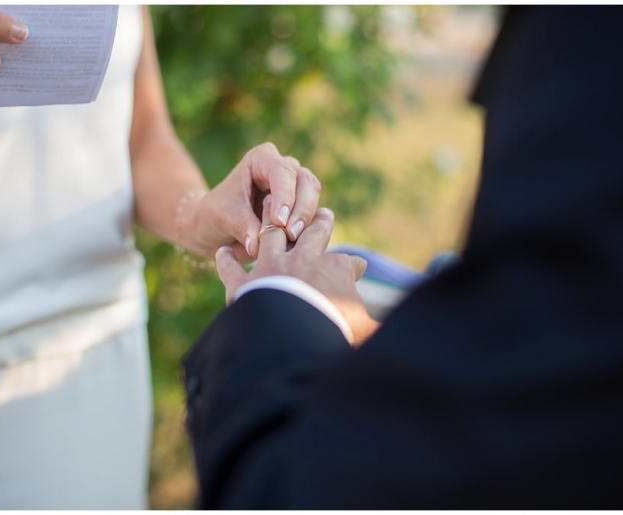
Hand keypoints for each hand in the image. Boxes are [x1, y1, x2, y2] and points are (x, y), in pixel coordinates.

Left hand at [191, 142, 320, 260]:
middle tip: (290, 234)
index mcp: (261, 159)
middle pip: (306, 182)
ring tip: (290, 242)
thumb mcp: (221, 218)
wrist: (213, 230)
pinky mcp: (300, 209)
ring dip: (306, 221)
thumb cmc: (214, 216)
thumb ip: (242, 226)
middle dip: (301, 209)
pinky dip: (307, 232)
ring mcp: (294, 188)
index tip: (279, 221)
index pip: (282, 172)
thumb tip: (257, 246)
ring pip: (313, 198)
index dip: (284, 196)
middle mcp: (282, 169)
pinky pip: (313, 218)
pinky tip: (295, 246)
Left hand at [215, 195, 379, 344]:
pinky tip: (221, 253)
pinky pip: (231, 269)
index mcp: (334, 271)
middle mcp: (302, 261)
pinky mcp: (242, 286)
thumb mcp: (364, 331)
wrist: (286, 342)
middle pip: (313, 234)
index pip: (348, 264)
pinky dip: (226, 261)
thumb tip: (400, 344)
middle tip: (324, 213)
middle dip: (319, 224)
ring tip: (273, 210)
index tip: (359, 267)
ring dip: (272, 222)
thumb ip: (378, 331)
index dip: (354, 266)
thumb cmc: (330, 334)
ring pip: (272, 237)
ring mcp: (269, 269)